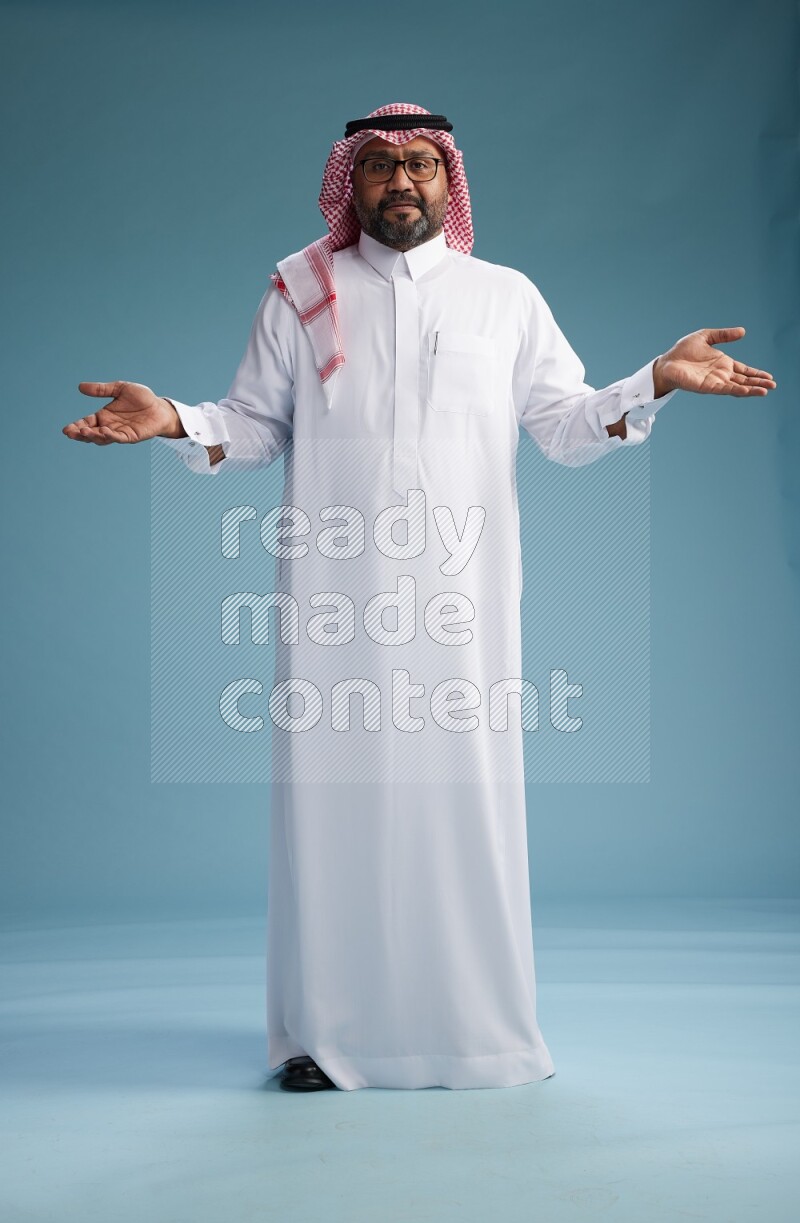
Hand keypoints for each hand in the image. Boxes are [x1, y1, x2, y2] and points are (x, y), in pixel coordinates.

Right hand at [63, 381, 182, 444]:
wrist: (160, 406)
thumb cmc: (142, 398)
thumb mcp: (119, 389)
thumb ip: (101, 389)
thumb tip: (80, 387)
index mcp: (104, 416)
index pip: (87, 422)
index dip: (76, 426)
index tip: (66, 430)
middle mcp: (110, 426)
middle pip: (91, 433)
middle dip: (80, 434)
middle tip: (70, 433)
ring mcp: (120, 432)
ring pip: (102, 438)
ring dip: (92, 436)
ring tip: (84, 431)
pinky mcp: (131, 436)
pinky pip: (119, 438)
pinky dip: (110, 436)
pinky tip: (103, 431)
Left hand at [653, 328, 775, 397]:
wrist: (666, 362)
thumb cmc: (683, 351)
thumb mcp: (706, 337)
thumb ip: (724, 335)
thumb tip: (743, 331)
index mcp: (723, 363)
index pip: (744, 370)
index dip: (756, 374)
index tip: (769, 377)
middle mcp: (721, 374)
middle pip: (744, 380)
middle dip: (758, 383)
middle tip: (773, 386)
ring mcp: (715, 381)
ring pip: (737, 387)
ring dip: (751, 389)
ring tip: (765, 391)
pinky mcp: (707, 386)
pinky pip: (724, 389)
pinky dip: (736, 390)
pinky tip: (747, 391)